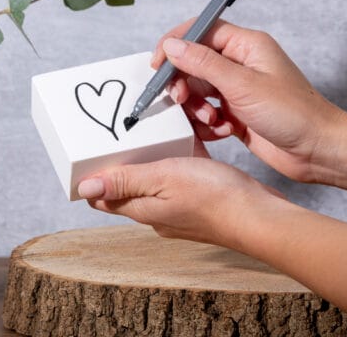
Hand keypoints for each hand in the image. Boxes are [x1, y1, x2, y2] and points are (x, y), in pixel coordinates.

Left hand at [77, 145, 284, 246]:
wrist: (261, 216)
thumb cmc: (215, 198)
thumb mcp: (163, 179)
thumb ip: (125, 181)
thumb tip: (85, 189)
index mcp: (142, 209)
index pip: (104, 197)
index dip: (94, 175)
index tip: (91, 151)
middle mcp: (157, 211)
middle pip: (129, 184)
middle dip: (125, 160)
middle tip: (123, 132)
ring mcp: (180, 206)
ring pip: (158, 177)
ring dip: (156, 155)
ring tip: (157, 132)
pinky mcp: (202, 198)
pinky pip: (183, 173)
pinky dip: (182, 157)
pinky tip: (189, 140)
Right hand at [151, 19, 342, 182]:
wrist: (318, 151)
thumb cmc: (294, 114)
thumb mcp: (243, 85)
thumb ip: (204, 63)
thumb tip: (173, 45)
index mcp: (246, 45)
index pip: (201, 30)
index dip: (176, 44)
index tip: (158, 64)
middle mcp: (241, 64)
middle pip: (194, 62)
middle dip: (184, 83)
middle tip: (181, 100)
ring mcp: (238, 89)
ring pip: (198, 90)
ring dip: (197, 107)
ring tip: (211, 120)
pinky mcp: (236, 113)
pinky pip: (207, 112)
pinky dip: (208, 124)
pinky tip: (222, 131)